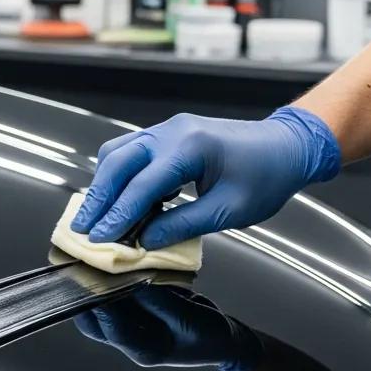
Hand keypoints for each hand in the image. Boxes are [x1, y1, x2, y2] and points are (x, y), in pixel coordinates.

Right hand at [71, 107, 340, 248]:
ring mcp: (167, 130)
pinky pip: (130, 151)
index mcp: (191, 148)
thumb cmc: (267, 177)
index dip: (118, 215)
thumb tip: (145, 240)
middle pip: (118, 162)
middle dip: (98, 199)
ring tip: (95, 217)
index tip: (101, 238)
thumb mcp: (229, 211)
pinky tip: (118, 201)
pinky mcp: (166, 135)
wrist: (287, 146)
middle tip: (83, 228)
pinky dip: (117, 176)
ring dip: (103, 185)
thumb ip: (183, 225)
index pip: (142, 185)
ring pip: (118, 153)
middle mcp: (173, 132)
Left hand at [74, 285, 262, 370]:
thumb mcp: (191, 318)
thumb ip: (162, 301)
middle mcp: (133, 343)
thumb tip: (134, 280)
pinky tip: (106, 270)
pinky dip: (108, 288)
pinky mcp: (135, 319)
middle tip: (79, 270)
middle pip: (95, 324)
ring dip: (92, 291)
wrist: (224, 340)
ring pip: (99, 314)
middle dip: (84, 298)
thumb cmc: (212, 336)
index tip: (92, 281)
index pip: (113, 329)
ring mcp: (131, 332)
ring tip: (86, 266)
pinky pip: (114, 304)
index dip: (100, 305)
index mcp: (146, 351)